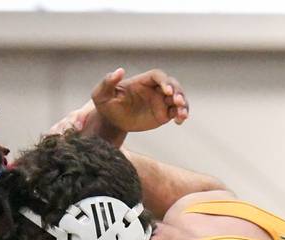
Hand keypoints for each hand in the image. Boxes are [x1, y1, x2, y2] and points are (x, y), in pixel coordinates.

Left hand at [48, 68, 188, 144]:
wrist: (111, 122)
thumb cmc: (106, 105)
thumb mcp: (101, 94)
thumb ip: (108, 82)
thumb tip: (119, 71)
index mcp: (142, 81)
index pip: (158, 76)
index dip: (164, 81)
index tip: (167, 91)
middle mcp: (154, 89)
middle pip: (172, 85)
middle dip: (178, 92)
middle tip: (177, 102)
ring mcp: (160, 101)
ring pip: (177, 99)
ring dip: (183, 104)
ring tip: (182, 115)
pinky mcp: (163, 114)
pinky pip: (176, 113)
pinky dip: (181, 115)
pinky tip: (180, 121)